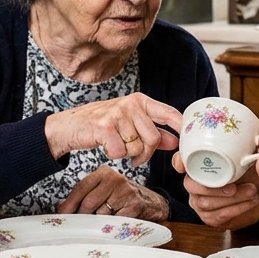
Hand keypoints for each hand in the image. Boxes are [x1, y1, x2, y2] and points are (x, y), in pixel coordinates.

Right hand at [44, 92, 181, 165]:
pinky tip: (106, 146)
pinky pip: (120, 152)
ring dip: (127, 154)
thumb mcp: (130, 123)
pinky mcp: (104, 126)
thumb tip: (175, 141)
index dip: (181, 127)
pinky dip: (113, 155)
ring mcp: (117, 114)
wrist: (70, 125)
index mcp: (140, 101)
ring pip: (137, 147)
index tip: (187, 139)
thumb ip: (153, 131)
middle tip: (135, 156)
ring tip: (116, 146)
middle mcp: (130, 104)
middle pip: (154, 138)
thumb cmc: (102, 125)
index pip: (169, 113)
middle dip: (145, 153)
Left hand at [57, 165, 169, 220]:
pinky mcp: (134, 205)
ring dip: (98, 223)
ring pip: (101, 214)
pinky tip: (113, 225)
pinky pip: (114, 222)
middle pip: (89, 202)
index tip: (62, 215)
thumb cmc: (121, 197)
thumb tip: (60, 208)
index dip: (69, 203)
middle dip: (82, 216)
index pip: (81, 188)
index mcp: (103, 173)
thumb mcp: (102, 190)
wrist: (150, 202)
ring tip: (102, 222)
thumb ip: (83, 196)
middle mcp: (115, 179)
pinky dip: (111, 227)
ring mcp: (125, 192)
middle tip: (79, 225)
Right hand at [174, 151, 258, 229]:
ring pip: (206, 202)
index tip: (183, 165)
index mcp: (198, 167)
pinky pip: (220, 214)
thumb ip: (240, 148)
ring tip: (251, 190)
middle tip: (234, 185)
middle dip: (213, 186)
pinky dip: (238, 208)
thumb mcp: (244, 159)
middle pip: (190, 185)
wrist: (257, 197)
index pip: (180, 162)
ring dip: (232, 198)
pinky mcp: (210, 218)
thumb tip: (250, 136)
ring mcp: (200, 203)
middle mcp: (194, 185)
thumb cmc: (247, 175)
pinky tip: (251, 201)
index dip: (179, 162)